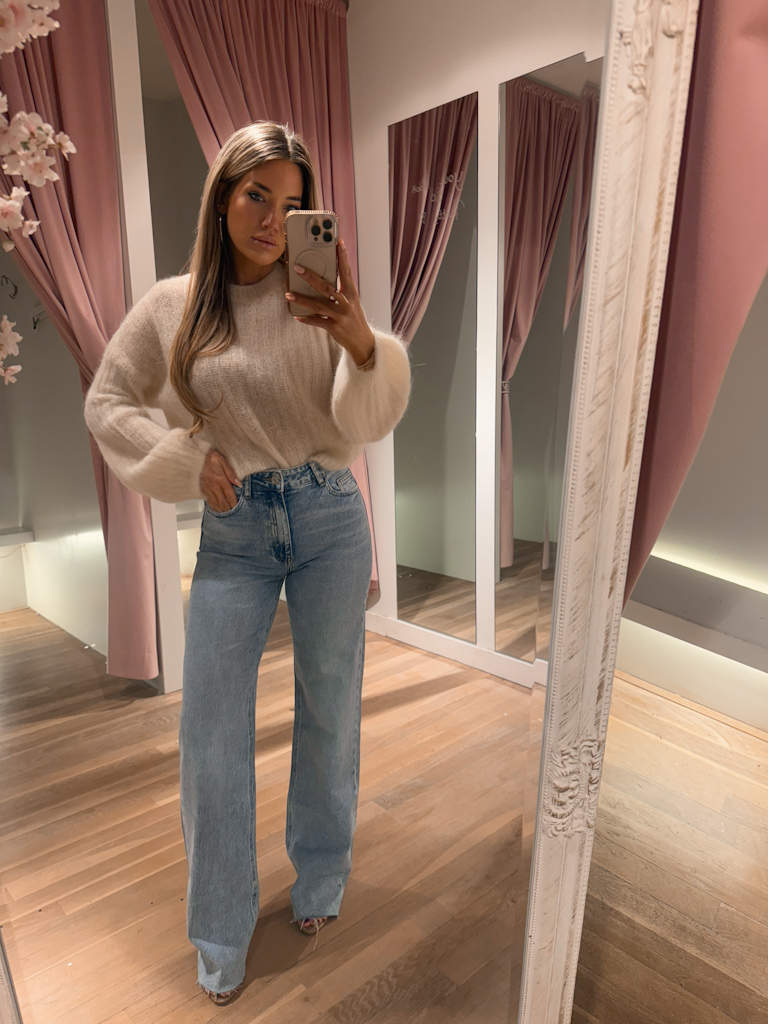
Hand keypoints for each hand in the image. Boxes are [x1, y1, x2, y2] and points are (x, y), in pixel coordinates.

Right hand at [200, 450, 241, 511]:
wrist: (195, 456)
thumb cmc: (210, 457)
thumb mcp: (222, 460)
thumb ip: (231, 473)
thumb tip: (239, 484)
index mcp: (220, 479)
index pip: (229, 495)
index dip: (234, 503)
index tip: (238, 506)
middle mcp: (213, 486)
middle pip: (223, 502)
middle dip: (229, 509)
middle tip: (233, 512)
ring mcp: (207, 489)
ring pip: (215, 504)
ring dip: (221, 510)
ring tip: (226, 513)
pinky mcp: (202, 489)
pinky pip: (208, 501)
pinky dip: (213, 506)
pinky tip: (217, 509)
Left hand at [286, 238, 374, 366]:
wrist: (363, 342)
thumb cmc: (354, 319)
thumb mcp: (352, 302)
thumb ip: (340, 290)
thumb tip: (322, 279)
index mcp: (352, 293)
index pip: (346, 271)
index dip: (342, 256)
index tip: (337, 241)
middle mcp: (346, 303)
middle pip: (326, 287)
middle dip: (311, 276)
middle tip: (297, 267)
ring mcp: (340, 316)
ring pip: (318, 305)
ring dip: (302, 299)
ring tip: (288, 293)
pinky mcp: (334, 328)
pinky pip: (317, 321)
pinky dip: (306, 319)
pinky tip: (296, 315)